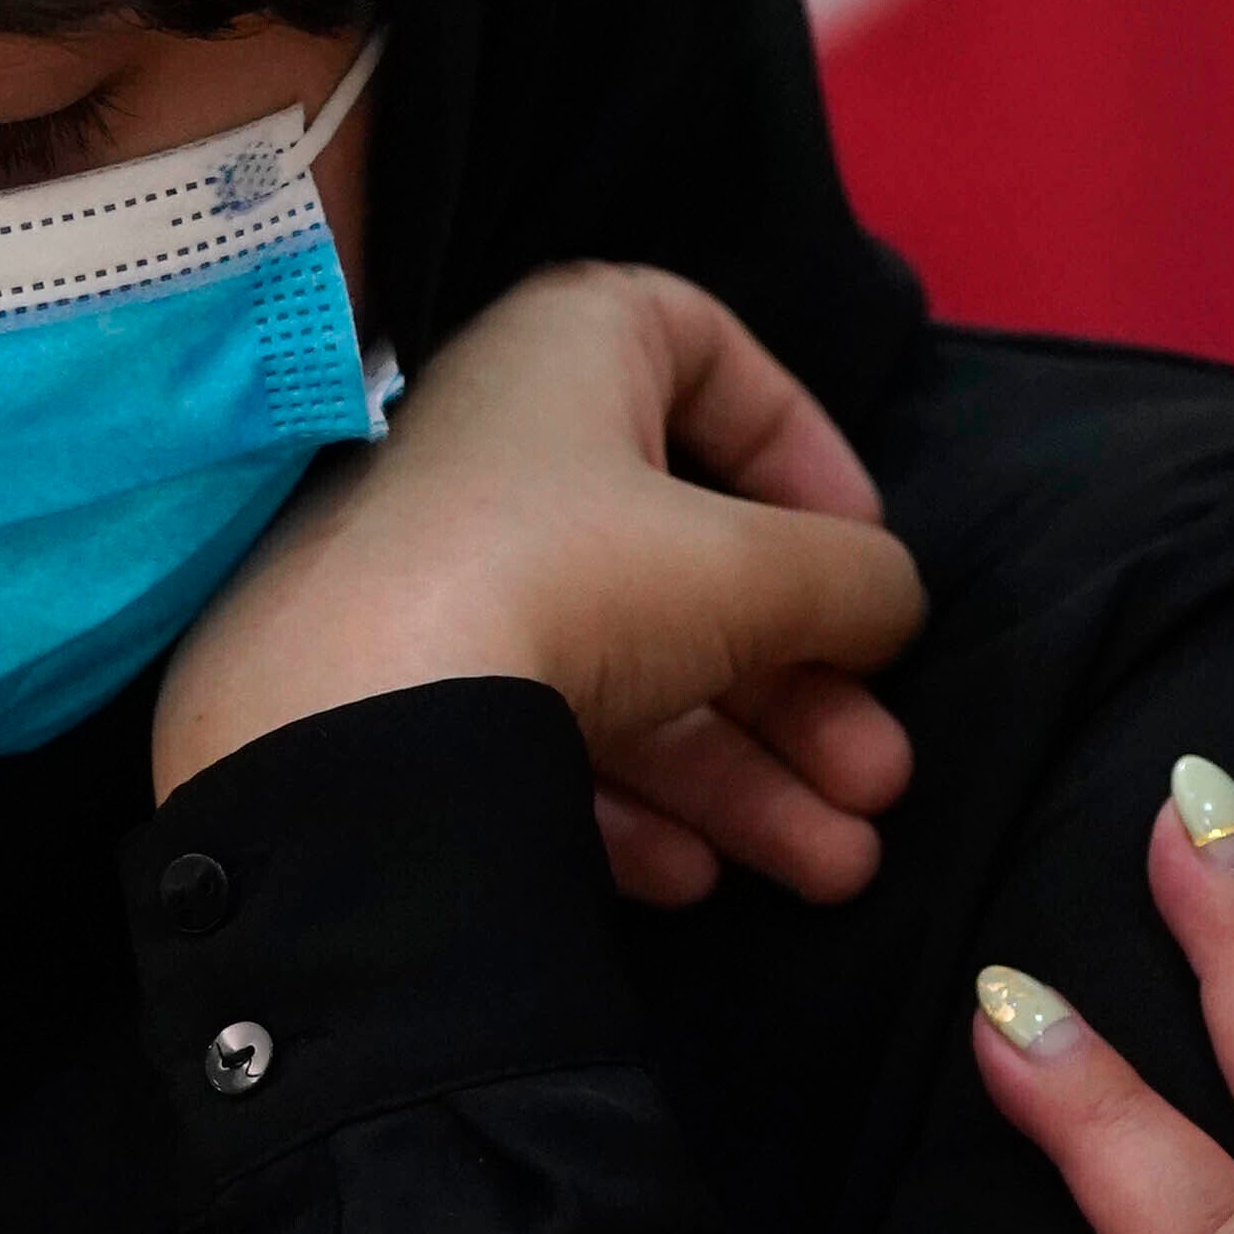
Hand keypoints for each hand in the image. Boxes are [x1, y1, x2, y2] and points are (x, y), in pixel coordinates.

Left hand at [152, 261, 924, 906]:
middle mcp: (498, 449)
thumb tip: (888, 601)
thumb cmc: (569, 583)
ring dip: (743, 772)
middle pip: (686, 561)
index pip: (711, 355)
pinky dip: (627, 800)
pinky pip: (535, 732)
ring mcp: (439, 574)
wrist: (345, 724)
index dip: (805, 453)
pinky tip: (695, 879)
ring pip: (624, 667)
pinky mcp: (393, 687)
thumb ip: (849, 579)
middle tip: (877, 782)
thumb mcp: (750, 572)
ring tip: (834, 869)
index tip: (861, 557)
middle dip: (797, 689)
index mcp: (569, 353)